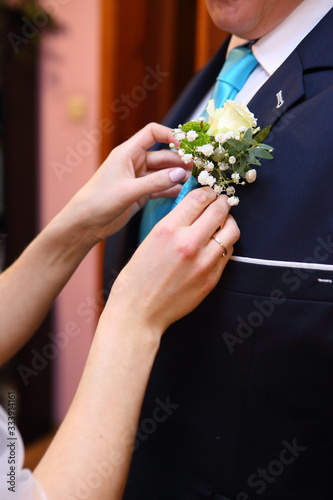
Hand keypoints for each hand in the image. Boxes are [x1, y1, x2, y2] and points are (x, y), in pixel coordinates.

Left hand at [63, 123, 188, 243]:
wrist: (85, 223)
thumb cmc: (99, 200)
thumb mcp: (129, 190)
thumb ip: (156, 182)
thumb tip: (181, 173)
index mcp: (128, 153)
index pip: (152, 133)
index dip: (170, 135)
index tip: (185, 146)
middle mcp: (134, 163)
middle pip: (163, 155)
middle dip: (180, 160)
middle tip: (199, 168)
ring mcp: (138, 179)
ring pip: (163, 173)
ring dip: (178, 175)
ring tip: (196, 180)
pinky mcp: (140, 194)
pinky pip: (160, 188)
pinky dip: (171, 189)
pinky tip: (183, 192)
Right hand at [106, 187, 239, 337]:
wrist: (139, 312)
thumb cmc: (137, 277)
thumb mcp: (149, 240)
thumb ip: (173, 222)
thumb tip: (192, 207)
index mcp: (168, 229)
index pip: (199, 198)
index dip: (208, 191)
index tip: (210, 192)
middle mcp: (188, 242)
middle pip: (219, 210)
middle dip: (222, 202)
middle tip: (222, 202)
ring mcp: (204, 262)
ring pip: (231, 230)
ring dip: (228, 222)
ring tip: (222, 223)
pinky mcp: (212, 278)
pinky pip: (228, 252)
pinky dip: (225, 244)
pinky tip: (217, 245)